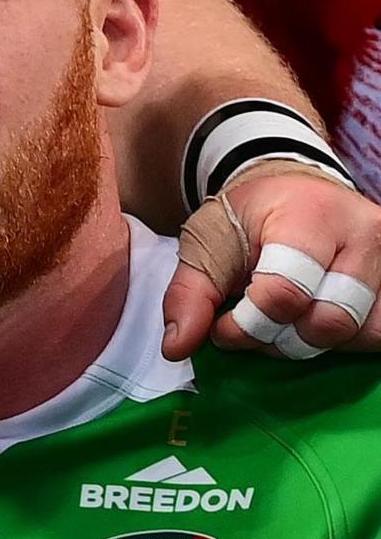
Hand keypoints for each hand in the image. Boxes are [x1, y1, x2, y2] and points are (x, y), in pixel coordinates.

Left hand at [166, 161, 380, 356]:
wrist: (296, 191)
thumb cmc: (249, 218)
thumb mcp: (206, 244)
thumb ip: (190, 295)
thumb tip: (177, 347)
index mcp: (308, 216)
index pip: (285, 292)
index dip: (248, 325)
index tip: (223, 328)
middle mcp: (363, 233)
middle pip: (331, 319)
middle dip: (283, 339)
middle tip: (254, 329)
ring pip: (363, 332)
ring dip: (315, 343)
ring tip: (284, 324)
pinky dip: (345, 340)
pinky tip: (313, 321)